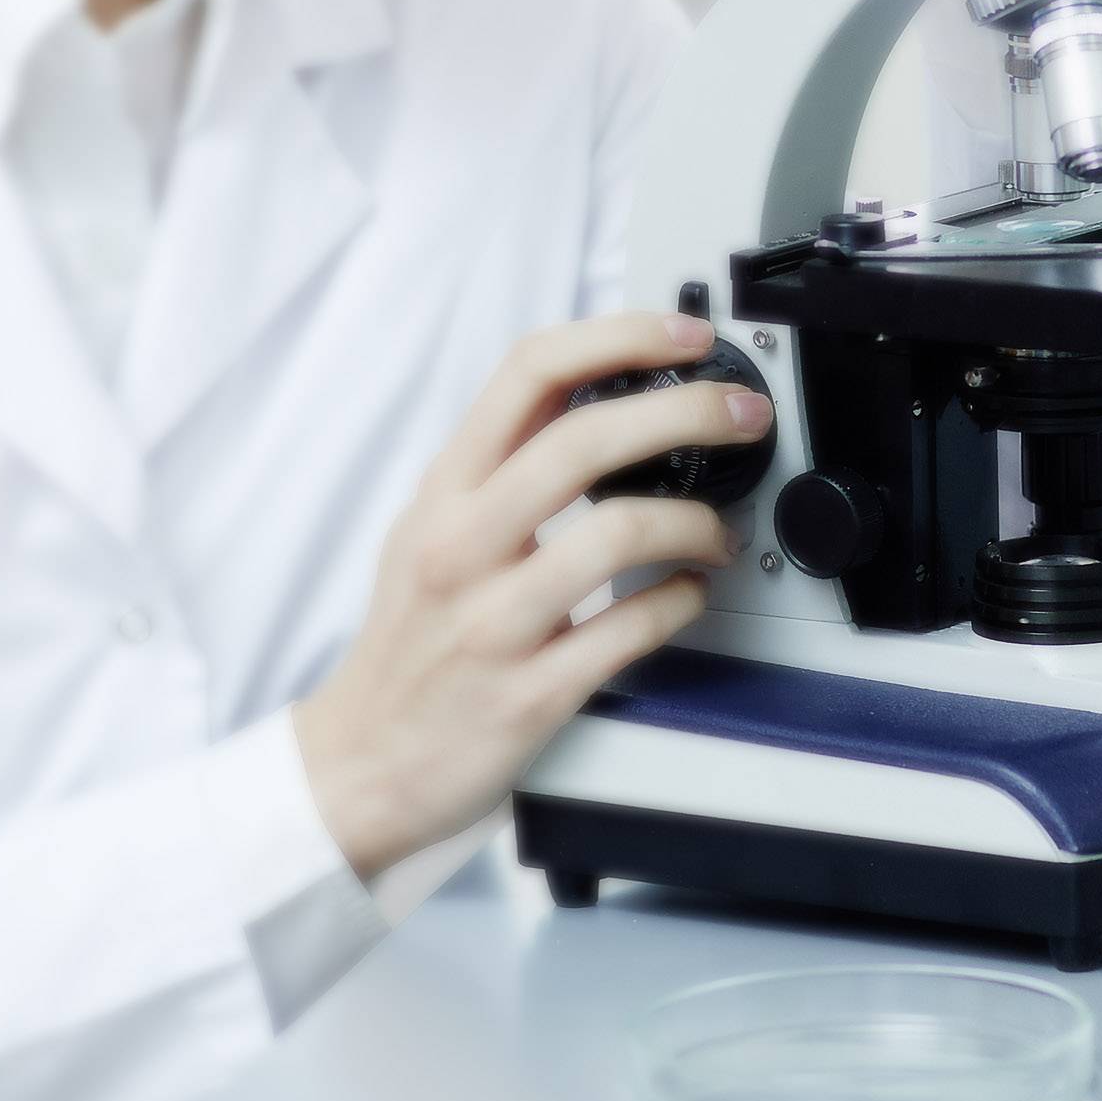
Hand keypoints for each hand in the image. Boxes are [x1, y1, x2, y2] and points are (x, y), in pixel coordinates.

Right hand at [292, 311, 771, 880]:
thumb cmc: (412, 642)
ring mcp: (494, 621)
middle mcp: (462, 544)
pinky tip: (690, 596)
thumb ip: (506, 466)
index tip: (686, 336)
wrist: (360, 764)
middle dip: (685, 412)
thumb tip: (602, 398)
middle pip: (585, 440)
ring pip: (616, 533)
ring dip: (694, 523)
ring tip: (718, 532)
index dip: (621, 337)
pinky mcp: (528, 694)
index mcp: (446, 492)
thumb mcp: (432, 530)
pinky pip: (629, 631)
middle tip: (741, 413)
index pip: (529, 372)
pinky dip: (680, 604)